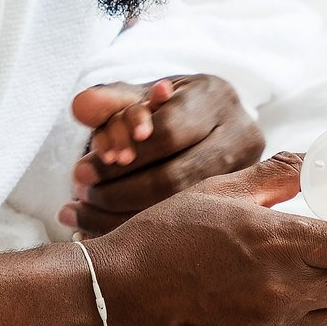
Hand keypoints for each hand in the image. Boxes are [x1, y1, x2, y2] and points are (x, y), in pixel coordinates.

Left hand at [61, 74, 265, 236]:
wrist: (203, 130)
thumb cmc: (163, 110)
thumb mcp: (139, 96)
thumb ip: (109, 100)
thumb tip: (83, 106)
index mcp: (216, 97)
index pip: (167, 132)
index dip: (123, 153)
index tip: (80, 171)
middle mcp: (242, 133)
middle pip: (176, 176)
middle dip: (120, 191)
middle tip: (80, 195)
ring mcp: (246, 173)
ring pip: (181, 209)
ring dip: (124, 216)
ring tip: (84, 214)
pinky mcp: (239, 203)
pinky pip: (184, 225)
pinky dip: (137, 229)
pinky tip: (102, 229)